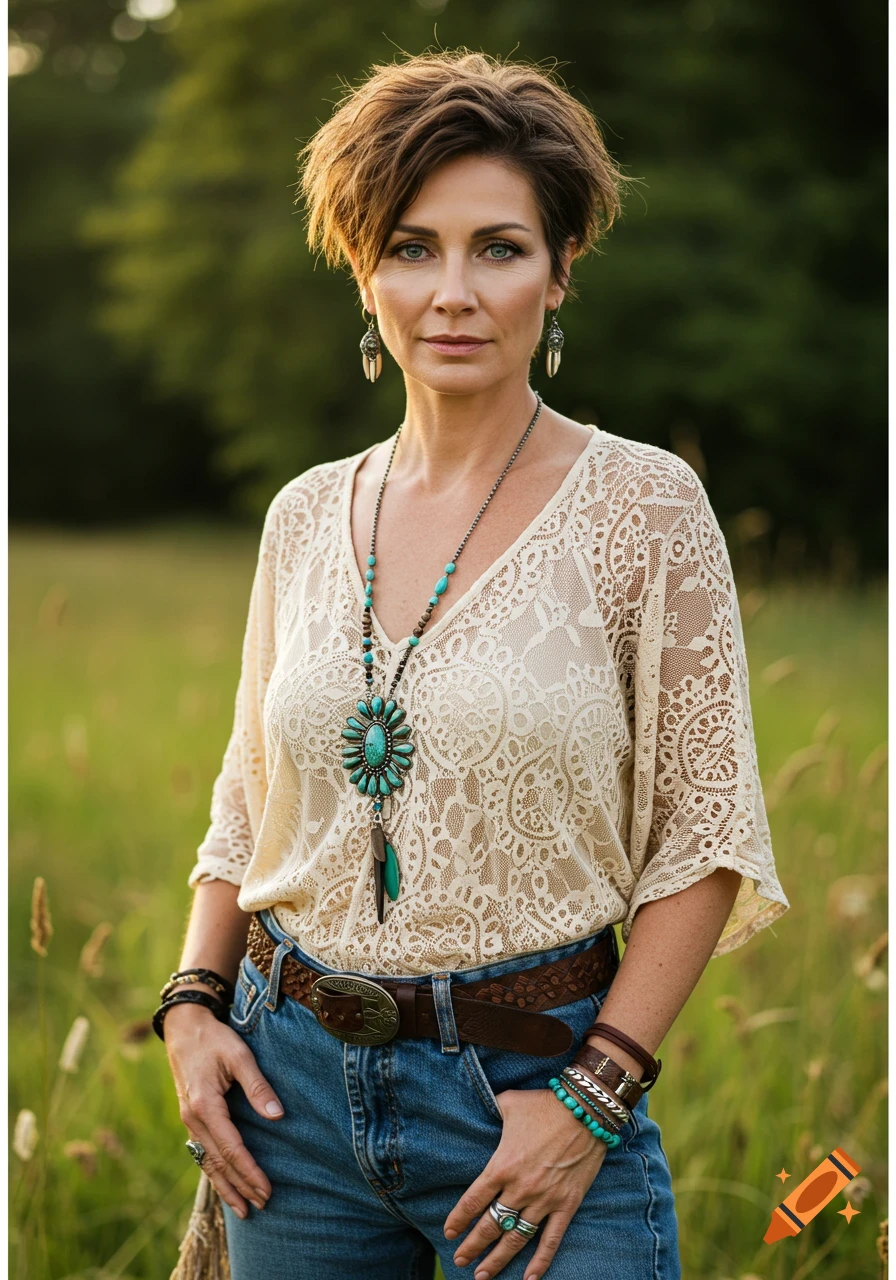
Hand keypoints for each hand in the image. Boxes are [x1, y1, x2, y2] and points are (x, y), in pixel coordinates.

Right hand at [164, 999, 284, 1218]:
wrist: (183, 1028)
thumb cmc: (214, 1039)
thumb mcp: (239, 1056)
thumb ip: (258, 1086)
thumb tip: (277, 1117)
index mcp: (205, 1105)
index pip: (231, 1148)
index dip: (249, 1171)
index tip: (266, 1190)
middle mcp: (193, 1119)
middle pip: (218, 1162)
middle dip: (240, 1186)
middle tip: (261, 1206)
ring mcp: (188, 1121)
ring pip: (206, 1162)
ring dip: (225, 1187)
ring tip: (242, 1210)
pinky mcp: (190, 1118)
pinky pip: (202, 1152)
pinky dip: (214, 1172)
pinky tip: (224, 1184)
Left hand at [443, 1087, 607, 1279]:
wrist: (586, 1109)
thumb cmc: (544, 1105)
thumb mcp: (509, 1103)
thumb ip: (492, 1110)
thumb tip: (480, 1106)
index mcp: (502, 1165)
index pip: (473, 1201)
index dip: (459, 1219)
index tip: (449, 1233)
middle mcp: (520, 1188)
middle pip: (491, 1225)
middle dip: (472, 1246)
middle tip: (460, 1260)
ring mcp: (544, 1200)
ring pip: (516, 1239)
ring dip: (497, 1259)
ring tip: (482, 1276)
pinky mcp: (567, 1205)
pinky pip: (551, 1240)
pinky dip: (540, 1262)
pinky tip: (529, 1278)